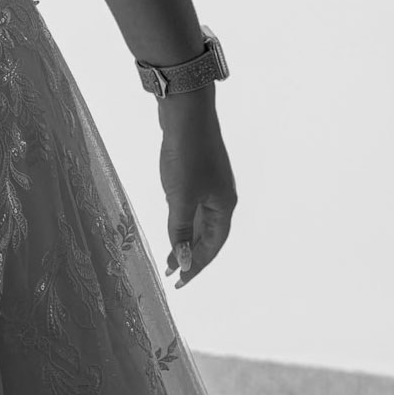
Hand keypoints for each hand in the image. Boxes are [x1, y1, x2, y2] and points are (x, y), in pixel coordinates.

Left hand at [157, 90, 236, 288]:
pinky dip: (183, 217)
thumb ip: (181, 230)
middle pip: (209, 235)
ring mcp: (211, 182)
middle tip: (172, 273)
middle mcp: (222, 197)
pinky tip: (172, 221)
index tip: (181, 283)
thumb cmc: (186, 156)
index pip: (213, 247)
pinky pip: (193, 203)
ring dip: (186, 237)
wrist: (185, 111)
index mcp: (224, 206)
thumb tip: (184, 262)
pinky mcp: (198, 170)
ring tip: (169, 254)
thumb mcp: (180, 197)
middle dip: (191, 255)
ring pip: (200, 218)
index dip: (197, 266)